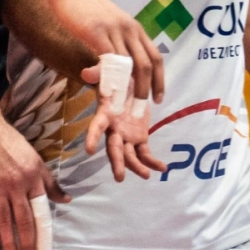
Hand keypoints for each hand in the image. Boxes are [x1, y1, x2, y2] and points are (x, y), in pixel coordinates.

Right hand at [0, 112, 69, 249]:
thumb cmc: (11, 143)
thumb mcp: (35, 159)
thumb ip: (49, 182)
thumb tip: (66, 199)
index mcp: (33, 175)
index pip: (40, 208)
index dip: (41, 229)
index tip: (43, 245)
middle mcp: (16, 182)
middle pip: (22, 218)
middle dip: (26, 241)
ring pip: (3, 219)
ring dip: (8, 240)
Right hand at [49, 0, 163, 103]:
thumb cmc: (87, 9)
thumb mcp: (110, 26)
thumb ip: (118, 43)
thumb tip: (121, 63)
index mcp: (136, 29)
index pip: (156, 57)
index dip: (159, 79)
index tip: (158, 98)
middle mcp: (130, 30)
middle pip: (146, 64)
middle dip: (145, 89)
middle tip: (140, 109)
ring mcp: (115, 30)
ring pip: (129, 64)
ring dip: (127, 89)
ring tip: (122, 108)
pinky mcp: (97, 32)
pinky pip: (108, 58)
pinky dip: (109, 77)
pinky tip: (105, 91)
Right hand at [80, 65, 166, 181]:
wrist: (129, 84)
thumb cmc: (116, 79)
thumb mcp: (109, 72)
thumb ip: (98, 73)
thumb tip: (87, 72)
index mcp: (105, 115)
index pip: (96, 127)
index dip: (91, 137)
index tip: (88, 149)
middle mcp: (113, 130)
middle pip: (114, 149)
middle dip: (117, 163)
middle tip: (118, 177)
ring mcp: (126, 136)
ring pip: (129, 155)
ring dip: (136, 167)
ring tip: (146, 176)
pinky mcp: (139, 138)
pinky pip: (145, 153)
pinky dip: (152, 161)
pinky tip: (162, 168)